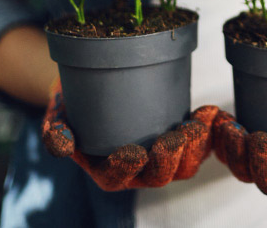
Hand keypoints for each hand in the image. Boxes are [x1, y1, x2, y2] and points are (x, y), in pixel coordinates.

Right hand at [41, 79, 218, 190]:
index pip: (116, 178)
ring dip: (195, 147)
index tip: (134, 152)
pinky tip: (210, 112)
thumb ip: (56, 130)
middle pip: (158, 176)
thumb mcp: (58, 114)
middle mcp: (136, 171)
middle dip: (170, 158)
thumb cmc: (74, 104)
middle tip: (176, 136)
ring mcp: (161, 158)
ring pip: (184, 166)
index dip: (126, 169)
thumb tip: (62, 146)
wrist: (95, 88)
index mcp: (106, 171)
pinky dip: (207, 132)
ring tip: (198, 124)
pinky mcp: (179, 141)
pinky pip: (199, 146)